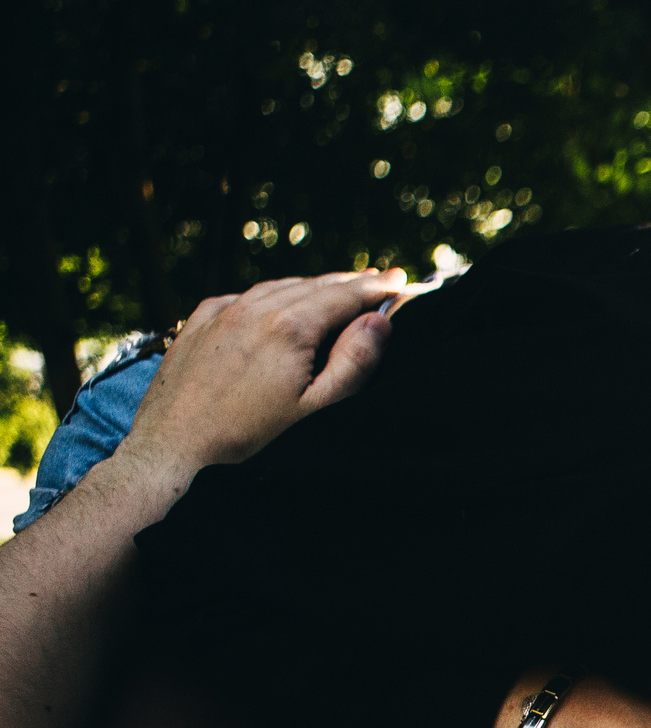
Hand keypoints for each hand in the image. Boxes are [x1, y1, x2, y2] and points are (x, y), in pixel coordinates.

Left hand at [121, 271, 407, 476]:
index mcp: (289, 327)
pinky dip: (272, 295)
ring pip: (279, 287)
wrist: (172, 448)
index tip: (402, 280)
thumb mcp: (316, 409)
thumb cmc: (249, 437)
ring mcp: (222, 312)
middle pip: (314, 285)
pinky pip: (244, 297)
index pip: (344, 295)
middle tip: (379, 279)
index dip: (377, 287)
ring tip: (338, 289)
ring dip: (313, 287)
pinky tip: (280, 304)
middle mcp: (254, 308)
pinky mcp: (198, 322)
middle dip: (349, 283)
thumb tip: (379, 321)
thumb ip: (354, 363)